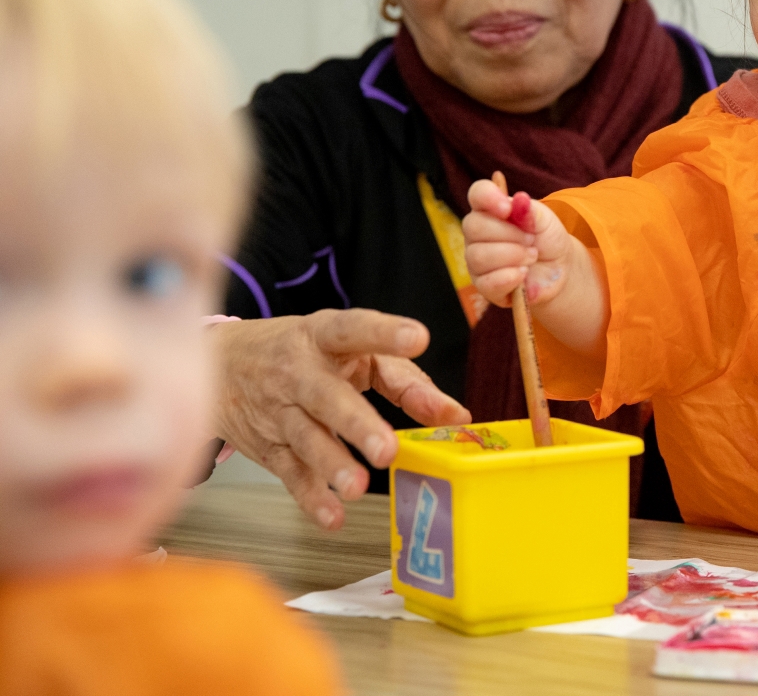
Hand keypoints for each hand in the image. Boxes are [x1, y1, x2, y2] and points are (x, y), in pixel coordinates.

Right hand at [212, 310, 470, 529]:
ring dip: (332, 465)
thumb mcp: (351, 350)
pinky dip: (310, 497)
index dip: (384, 333)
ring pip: (305, 438)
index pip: (354, 329)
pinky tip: (332, 515)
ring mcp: (279, 410)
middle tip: (387, 449)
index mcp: (323, 336)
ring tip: (358, 486)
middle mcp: (298, 372)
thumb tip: (454, 416)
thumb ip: (405, 379)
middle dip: (356, 424)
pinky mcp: (267, 445)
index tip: (417, 338)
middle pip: (326, 397)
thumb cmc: (304, 354)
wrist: (217, 365)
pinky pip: (289, 472)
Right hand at [463, 179, 576, 307]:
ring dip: (513, 256)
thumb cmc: (546, 240)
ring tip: (531, 256)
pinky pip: (487, 282)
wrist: (558, 270)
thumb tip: (519, 201)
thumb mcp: (546, 221)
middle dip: (509, 234)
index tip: (507, 209)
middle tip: (531, 240)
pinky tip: (523, 273)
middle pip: (474, 227)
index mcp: (490, 210)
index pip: (478, 194)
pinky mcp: (484, 286)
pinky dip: (510, 277)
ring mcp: (477, 261)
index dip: (488, 198)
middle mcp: (477, 234)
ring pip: (478, 256)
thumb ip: (531, 211)